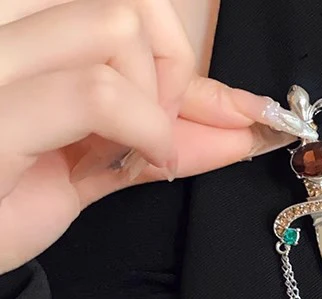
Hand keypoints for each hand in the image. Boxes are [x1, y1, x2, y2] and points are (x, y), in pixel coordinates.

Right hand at [0, 0, 314, 272]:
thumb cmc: (4, 202)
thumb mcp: (89, 157)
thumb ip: (157, 130)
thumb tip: (243, 121)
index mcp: (16, 32)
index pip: (117, 6)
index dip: (180, 52)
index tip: (219, 109)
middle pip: (125, 5)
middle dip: (173, 72)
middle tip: (161, 132)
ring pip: (114, 29)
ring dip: (155, 100)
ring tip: (141, 149)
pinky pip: (97, 92)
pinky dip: (146, 129)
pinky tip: (143, 159)